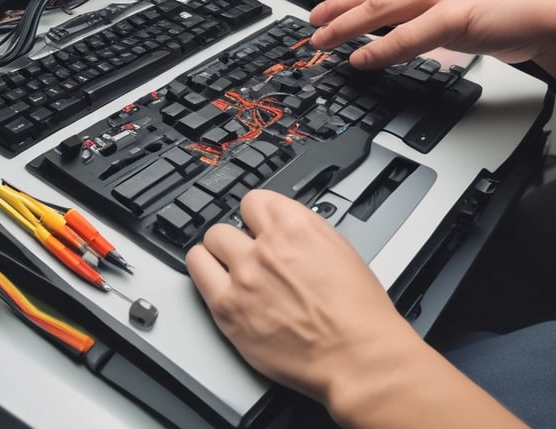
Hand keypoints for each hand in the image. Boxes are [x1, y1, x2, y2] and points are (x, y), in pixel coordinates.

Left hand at [185, 189, 412, 402]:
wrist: (358, 356)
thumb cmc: (358, 313)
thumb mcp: (338, 250)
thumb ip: (303, 232)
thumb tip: (282, 229)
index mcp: (296, 227)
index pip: (254, 200)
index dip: (255, 215)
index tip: (255, 224)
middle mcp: (266, 248)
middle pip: (225, 224)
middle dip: (235, 237)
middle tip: (244, 252)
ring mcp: (244, 278)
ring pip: (207, 246)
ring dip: (216, 256)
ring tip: (226, 269)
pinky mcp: (228, 310)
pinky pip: (198, 276)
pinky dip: (205, 276)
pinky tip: (217, 284)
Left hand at [309, 0, 555, 69]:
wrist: (547, 15)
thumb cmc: (504, 15)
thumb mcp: (453, 13)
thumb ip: (423, 20)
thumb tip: (394, 38)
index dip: (343, 1)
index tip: (321, 13)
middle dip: (335, 12)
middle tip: (311, 28)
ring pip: (381, 9)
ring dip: (347, 27)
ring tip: (324, 41)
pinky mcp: (455, 14)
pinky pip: (409, 34)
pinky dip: (382, 48)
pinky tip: (362, 57)